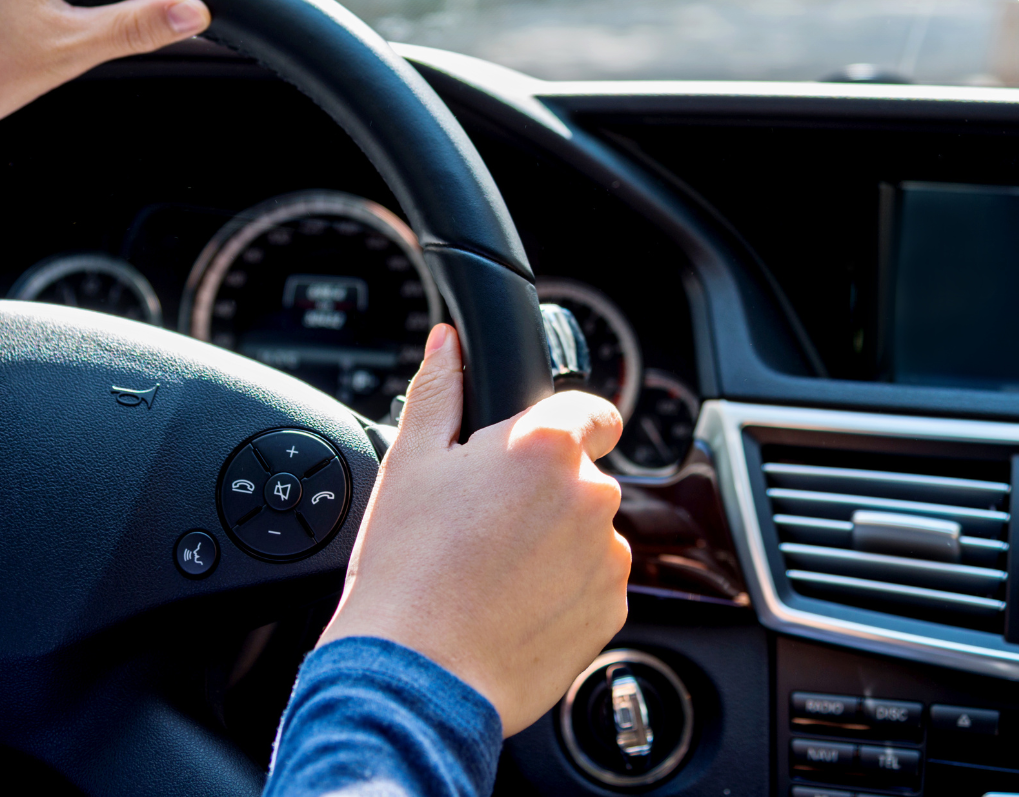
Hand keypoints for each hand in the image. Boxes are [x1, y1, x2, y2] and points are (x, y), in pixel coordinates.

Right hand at [317, 324, 629, 735]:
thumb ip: (439, 389)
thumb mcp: (410, 462)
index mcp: (545, 446)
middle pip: (582, 475)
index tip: (529, 452)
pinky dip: (562, 590)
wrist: (417, 675)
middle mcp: (591, 496)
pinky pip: (593, 584)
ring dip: (555, 542)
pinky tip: (511, 604)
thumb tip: (448, 342)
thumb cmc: (407, 570)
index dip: (561, 425)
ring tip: (492, 571)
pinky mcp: (612, 612)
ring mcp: (607, 558)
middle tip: (484, 522)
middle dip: (543, 491)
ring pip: (587, 531)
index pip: (592, 410)